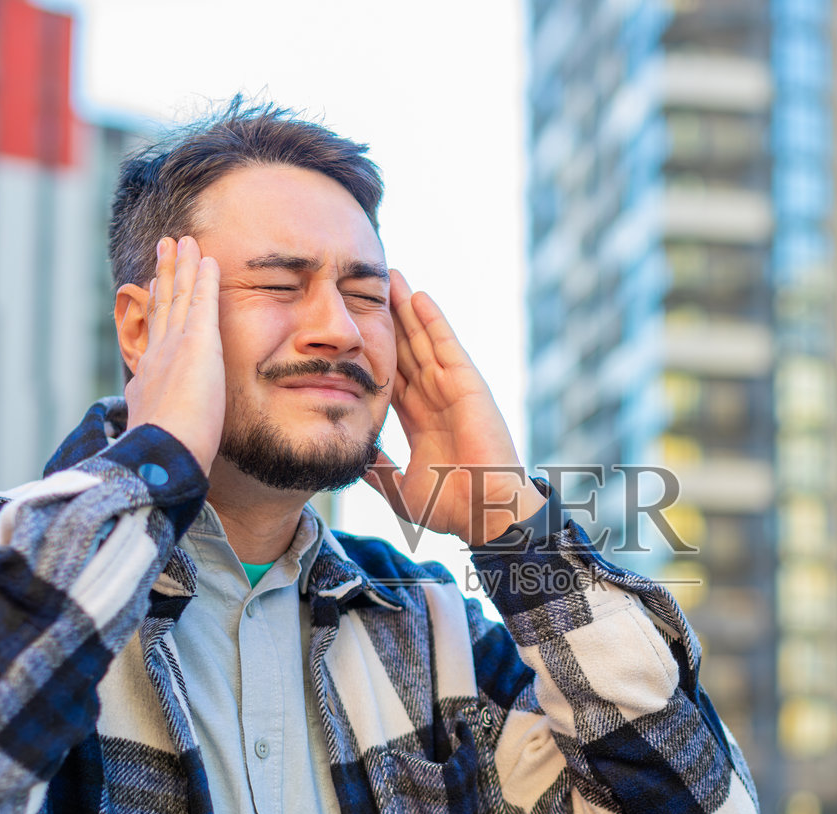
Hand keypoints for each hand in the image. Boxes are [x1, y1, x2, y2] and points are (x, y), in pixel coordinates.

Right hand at [123, 235, 224, 473]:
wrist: (165, 452)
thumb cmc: (165, 456)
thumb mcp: (157, 436)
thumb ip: (155, 428)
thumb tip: (147, 434)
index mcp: (148, 379)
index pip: (153, 336)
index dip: (154, 310)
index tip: (151, 290)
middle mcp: (156, 356)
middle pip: (161, 306)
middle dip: (162, 277)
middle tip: (163, 249)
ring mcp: (174, 346)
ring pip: (178, 295)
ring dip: (180, 266)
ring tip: (180, 241)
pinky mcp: (196, 342)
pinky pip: (202, 301)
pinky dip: (203, 278)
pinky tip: (208, 258)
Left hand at [365, 270, 546, 543]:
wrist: (486, 513)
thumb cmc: (452, 507)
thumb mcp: (399, 488)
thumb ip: (377, 470)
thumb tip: (350, 459)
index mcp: (420, 422)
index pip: (391, 378)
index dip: (373, 353)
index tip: (352, 330)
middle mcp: (436, 400)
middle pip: (405, 351)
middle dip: (389, 319)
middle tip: (368, 286)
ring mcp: (452, 390)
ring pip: (423, 341)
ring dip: (407, 309)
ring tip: (390, 277)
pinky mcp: (468, 385)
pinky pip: (447, 346)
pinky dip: (433, 321)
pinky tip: (418, 296)